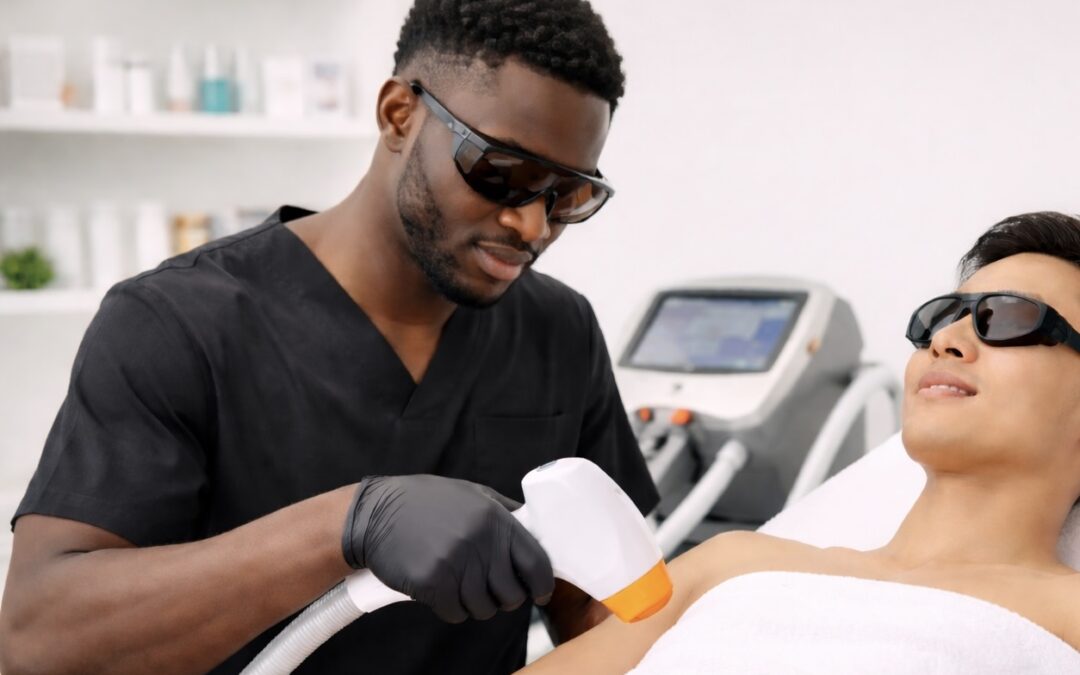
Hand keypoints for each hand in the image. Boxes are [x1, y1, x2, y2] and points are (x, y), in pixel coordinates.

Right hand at [341, 474, 553, 622]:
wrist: (375, 512)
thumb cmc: (425, 502)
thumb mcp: (472, 494)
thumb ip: (503, 512)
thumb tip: (536, 530)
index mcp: (494, 518)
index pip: (536, 562)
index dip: (542, 584)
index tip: (540, 592)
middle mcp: (479, 541)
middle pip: (511, 594)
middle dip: (503, 598)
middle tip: (488, 588)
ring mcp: (455, 562)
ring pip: (484, 608)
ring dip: (474, 604)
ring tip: (459, 584)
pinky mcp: (431, 582)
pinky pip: (455, 613)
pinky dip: (450, 608)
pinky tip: (439, 589)